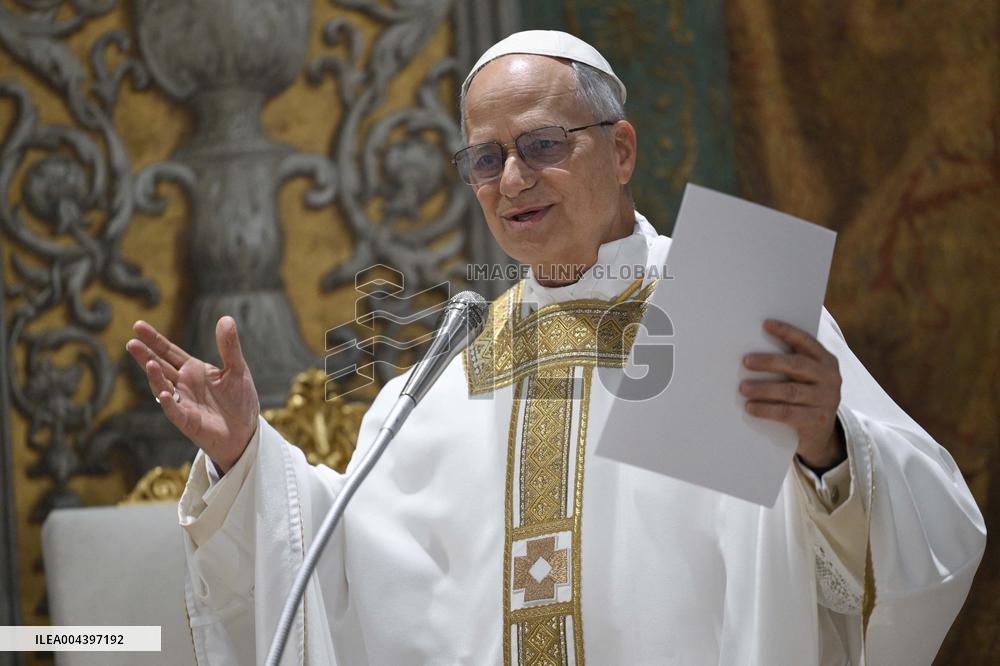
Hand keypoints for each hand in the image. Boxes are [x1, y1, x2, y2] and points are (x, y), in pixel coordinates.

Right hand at [126, 316, 259, 472]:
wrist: (245, 431)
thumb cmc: (239, 400)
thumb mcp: (237, 369)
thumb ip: (229, 346)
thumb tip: (226, 318)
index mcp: (193, 370)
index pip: (169, 352)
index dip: (154, 340)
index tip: (138, 325)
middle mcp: (183, 384)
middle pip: (160, 367)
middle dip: (146, 355)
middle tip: (132, 342)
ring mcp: (183, 403)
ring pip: (163, 388)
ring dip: (155, 377)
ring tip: (149, 363)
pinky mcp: (188, 422)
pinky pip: (175, 412)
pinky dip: (169, 403)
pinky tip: (165, 393)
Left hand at [740, 319, 844, 468]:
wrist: (822, 433)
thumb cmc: (805, 395)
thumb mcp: (804, 377)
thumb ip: (790, 362)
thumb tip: (752, 350)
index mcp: (826, 360)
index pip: (805, 341)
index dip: (786, 332)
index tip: (765, 324)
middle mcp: (830, 377)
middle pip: (797, 365)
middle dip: (770, 362)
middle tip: (746, 361)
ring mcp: (826, 399)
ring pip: (790, 391)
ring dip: (764, 388)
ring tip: (742, 388)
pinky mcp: (818, 420)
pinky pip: (788, 413)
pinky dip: (766, 410)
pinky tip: (750, 407)